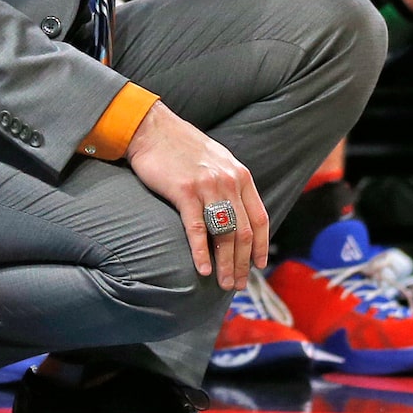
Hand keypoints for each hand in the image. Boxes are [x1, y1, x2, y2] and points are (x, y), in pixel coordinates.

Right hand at [125, 100, 268, 290]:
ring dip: (226, 264)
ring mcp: (207, 186)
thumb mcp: (216, 159)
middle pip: (243, 232)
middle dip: (243, 263)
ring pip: (224, 234)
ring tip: (224, 283)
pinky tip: (203, 269)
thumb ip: (229, 182)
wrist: (151, 127)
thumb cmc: (180, 145)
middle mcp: (228, 181)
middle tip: (237, 285)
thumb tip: (235, 210)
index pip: (259, 218)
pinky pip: (197, 229)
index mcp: (239, 175)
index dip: (262, 246)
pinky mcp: (184, 191)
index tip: (258, 265)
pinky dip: (201, 252)